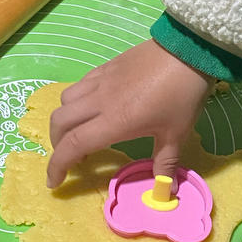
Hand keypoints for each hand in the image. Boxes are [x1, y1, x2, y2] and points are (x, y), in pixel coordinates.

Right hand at [46, 39, 214, 186]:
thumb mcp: (177, 134)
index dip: (58, 165)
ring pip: (66, 100)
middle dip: (56, 144)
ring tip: (78, 131)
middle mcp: (99, 101)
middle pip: (60, 122)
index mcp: (114, 122)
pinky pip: (80, 84)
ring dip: (64, 120)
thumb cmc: (182, 95)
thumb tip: (165, 192)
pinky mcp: (106, 67)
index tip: (54, 182)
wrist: (187, 49)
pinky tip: (91, 106)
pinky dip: (76, 100)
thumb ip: (165, 163)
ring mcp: (100, 81)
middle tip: (69, 158)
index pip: (73, 146)